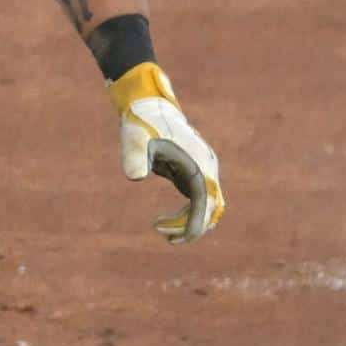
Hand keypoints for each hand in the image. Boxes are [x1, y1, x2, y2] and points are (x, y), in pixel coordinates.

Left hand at [109, 62, 224, 243]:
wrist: (147, 106)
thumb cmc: (141, 123)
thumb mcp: (135, 140)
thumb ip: (134, 156)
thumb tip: (135, 177)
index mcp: (199, 163)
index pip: (206, 201)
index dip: (195, 222)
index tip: (179, 238)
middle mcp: (206, 168)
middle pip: (211, 209)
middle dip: (191, 227)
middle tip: (164, 237)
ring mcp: (201, 170)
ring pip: (206, 207)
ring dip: (189, 224)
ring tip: (160, 231)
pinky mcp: (192, 173)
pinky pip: (197, 202)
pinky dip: (185, 215)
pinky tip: (162, 222)